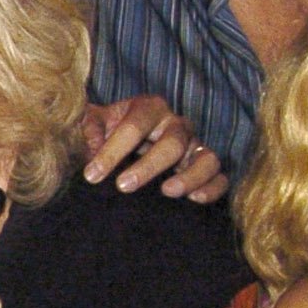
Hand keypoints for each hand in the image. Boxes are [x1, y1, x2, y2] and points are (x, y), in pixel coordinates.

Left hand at [77, 97, 227, 200]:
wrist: (120, 142)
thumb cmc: (104, 131)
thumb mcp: (91, 124)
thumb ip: (88, 131)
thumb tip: (93, 148)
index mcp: (148, 108)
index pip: (134, 127)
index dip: (112, 152)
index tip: (92, 175)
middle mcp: (175, 124)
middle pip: (172, 143)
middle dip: (147, 166)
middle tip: (123, 186)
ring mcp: (193, 145)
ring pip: (206, 158)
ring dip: (190, 176)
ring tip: (167, 191)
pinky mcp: (203, 166)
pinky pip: (220, 177)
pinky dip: (213, 188)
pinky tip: (195, 199)